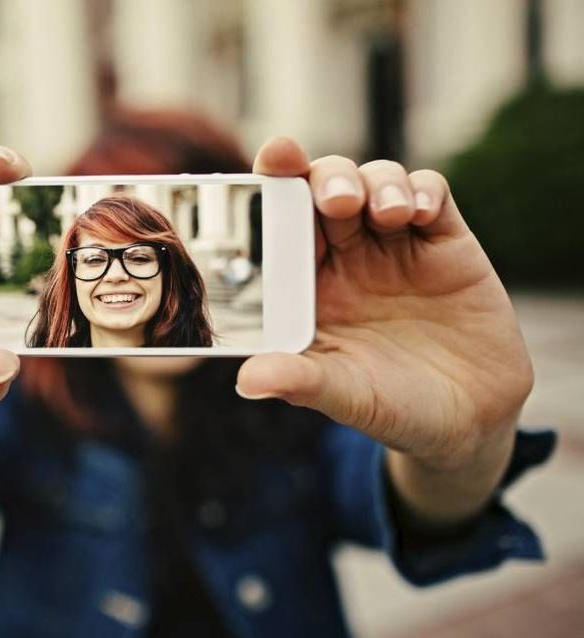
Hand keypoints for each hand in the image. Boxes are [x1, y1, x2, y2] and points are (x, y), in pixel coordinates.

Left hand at [236, 138, 532, 481]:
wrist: (466, 420)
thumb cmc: (390, 406)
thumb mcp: (344, 396)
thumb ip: (300, 382)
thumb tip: (247, 381)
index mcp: (307, 282)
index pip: (281, 221)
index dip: (273, 186)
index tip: (269, 162)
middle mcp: (346, 255)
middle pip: (324, 187)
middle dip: (325, 177)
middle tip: (335, 198)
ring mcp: (396, 244)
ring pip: (376, 180)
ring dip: (376, 182)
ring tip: (387, 214)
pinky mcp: (446, 242)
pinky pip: (432, 193)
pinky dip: (423, 190)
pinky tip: (420, 212)